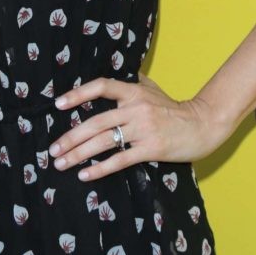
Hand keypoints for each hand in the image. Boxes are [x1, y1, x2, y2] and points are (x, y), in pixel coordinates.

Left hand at [48, 74, 231, 181]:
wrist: (202, 125)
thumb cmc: (173, 108)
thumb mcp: (152, 88)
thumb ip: (130, 82)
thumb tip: (108, 80)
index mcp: (133, 91)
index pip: (102, 86)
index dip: (78, 94)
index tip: (58, 104)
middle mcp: (136, 108)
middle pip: (96, 122)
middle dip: (71, 137)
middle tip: (53, 149)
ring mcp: (143, 129)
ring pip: (104, 141)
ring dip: (79, 154)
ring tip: (61, 163)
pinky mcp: (151, 149)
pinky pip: (120, 159)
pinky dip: (100, 168)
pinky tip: (85, 175)